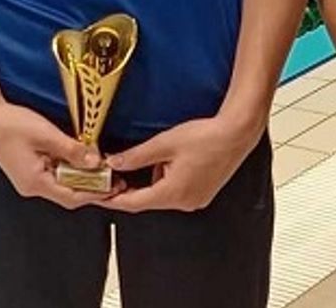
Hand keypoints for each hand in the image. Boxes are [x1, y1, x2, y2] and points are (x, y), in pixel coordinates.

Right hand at [0, 98, 120, 209]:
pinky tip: (81, 160)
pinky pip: (54, 174)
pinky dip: (70, 169)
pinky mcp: (29, 168)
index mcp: (35, 182)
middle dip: (92, 187)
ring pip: (62, 184)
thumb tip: (95, 162)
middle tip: (114, 179)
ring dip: (82, 178)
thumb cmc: (10, 124)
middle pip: (68, 193)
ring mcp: (29, 178)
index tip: (113, 186)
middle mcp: (31, 186)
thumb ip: (72, 150)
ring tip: (103, 168)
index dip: (95, 193)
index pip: (72, 197)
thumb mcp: (46, 135)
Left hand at [100, 114, 259, 213]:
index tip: (98, 195)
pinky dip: (166, 179)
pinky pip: (176, 191)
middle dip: (132, 187)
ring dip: (152, 180)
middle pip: (148, 199)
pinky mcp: (203, 192)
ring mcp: (195, 199)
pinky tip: (171, 160)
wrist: (237, 133)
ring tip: (152, 157)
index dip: (113, 199)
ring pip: (162, 194)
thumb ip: (137, 156)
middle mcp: (184, 202)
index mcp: (172, 193)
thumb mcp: (165, 143)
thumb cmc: (206, 136)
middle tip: (116, 173)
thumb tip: (114, 163)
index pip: (133, 203)